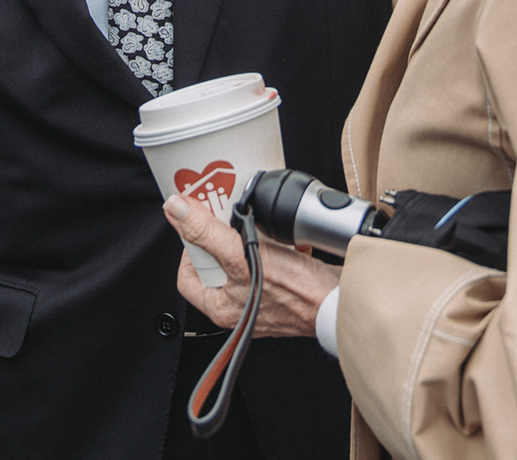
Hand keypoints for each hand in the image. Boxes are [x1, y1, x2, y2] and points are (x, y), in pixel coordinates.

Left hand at [166, 194, 339, 338]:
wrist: (340, 300)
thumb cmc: (296, 293)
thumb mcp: (242, 256)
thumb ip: (207, 233)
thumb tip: (176, 210)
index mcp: (220, 307)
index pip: (188, 274)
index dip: (189, 248)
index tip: (198, 227)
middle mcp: (239, 306)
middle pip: (216, 264)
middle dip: (223, 239)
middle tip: (228, 219)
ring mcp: (261, 298)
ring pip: (243, 261)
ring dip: (249, 239)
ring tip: (254, 224)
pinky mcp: (283, 289)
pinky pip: (268, 262)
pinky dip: (272, 246)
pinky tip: (279, 236)